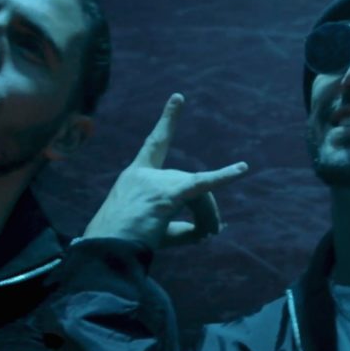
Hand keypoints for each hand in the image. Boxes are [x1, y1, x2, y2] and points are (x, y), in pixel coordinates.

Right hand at [82, 93, 248, 248]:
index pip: (155, 144)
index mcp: (135, 176)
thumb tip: (213, 229)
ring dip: (208, 218)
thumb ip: (184, 228)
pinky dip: (224, 176)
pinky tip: (242, 169)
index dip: (167, 121)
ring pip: (199, 194)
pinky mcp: (167, 195)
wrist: (108, 253)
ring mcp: (155, 182)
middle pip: (192, 182)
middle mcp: (145, 173)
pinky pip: (202, 185)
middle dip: (205, 210)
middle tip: (210, 233)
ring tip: (207, 237)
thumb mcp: (155, 231)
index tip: (179, 98)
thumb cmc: (125, 244)